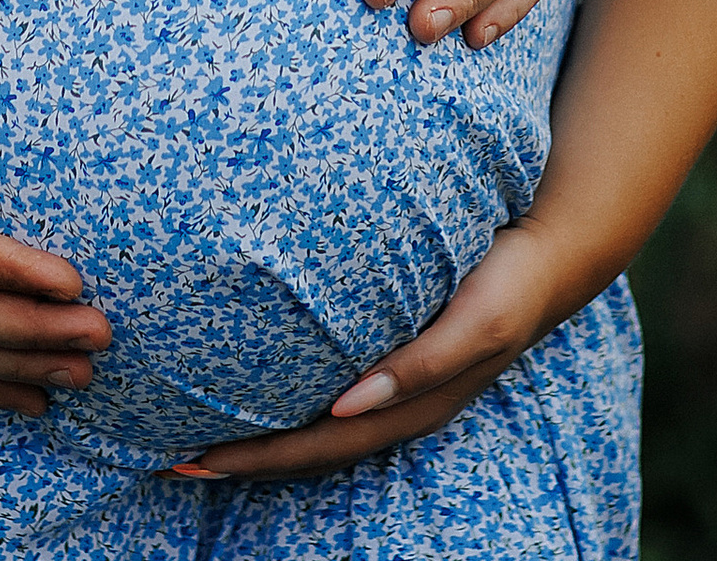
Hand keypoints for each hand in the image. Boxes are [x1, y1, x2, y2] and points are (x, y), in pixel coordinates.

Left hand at [184, 220, 571, 481]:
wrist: (547, 256)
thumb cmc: (506, 285)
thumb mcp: (474, 324)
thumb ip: (419, 365)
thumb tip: (347, 405)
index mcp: (410, 408)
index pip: (318, 446)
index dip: (257, 457)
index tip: (195, 455)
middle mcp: (395, 410)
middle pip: (306, 452)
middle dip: (239, 460)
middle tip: (168, 457)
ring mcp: (394, 393)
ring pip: (314, 435)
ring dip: (256, 443)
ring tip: (194, 437)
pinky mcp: (392, 366)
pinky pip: (329, 404)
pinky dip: (286, 411)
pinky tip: (253, 396)